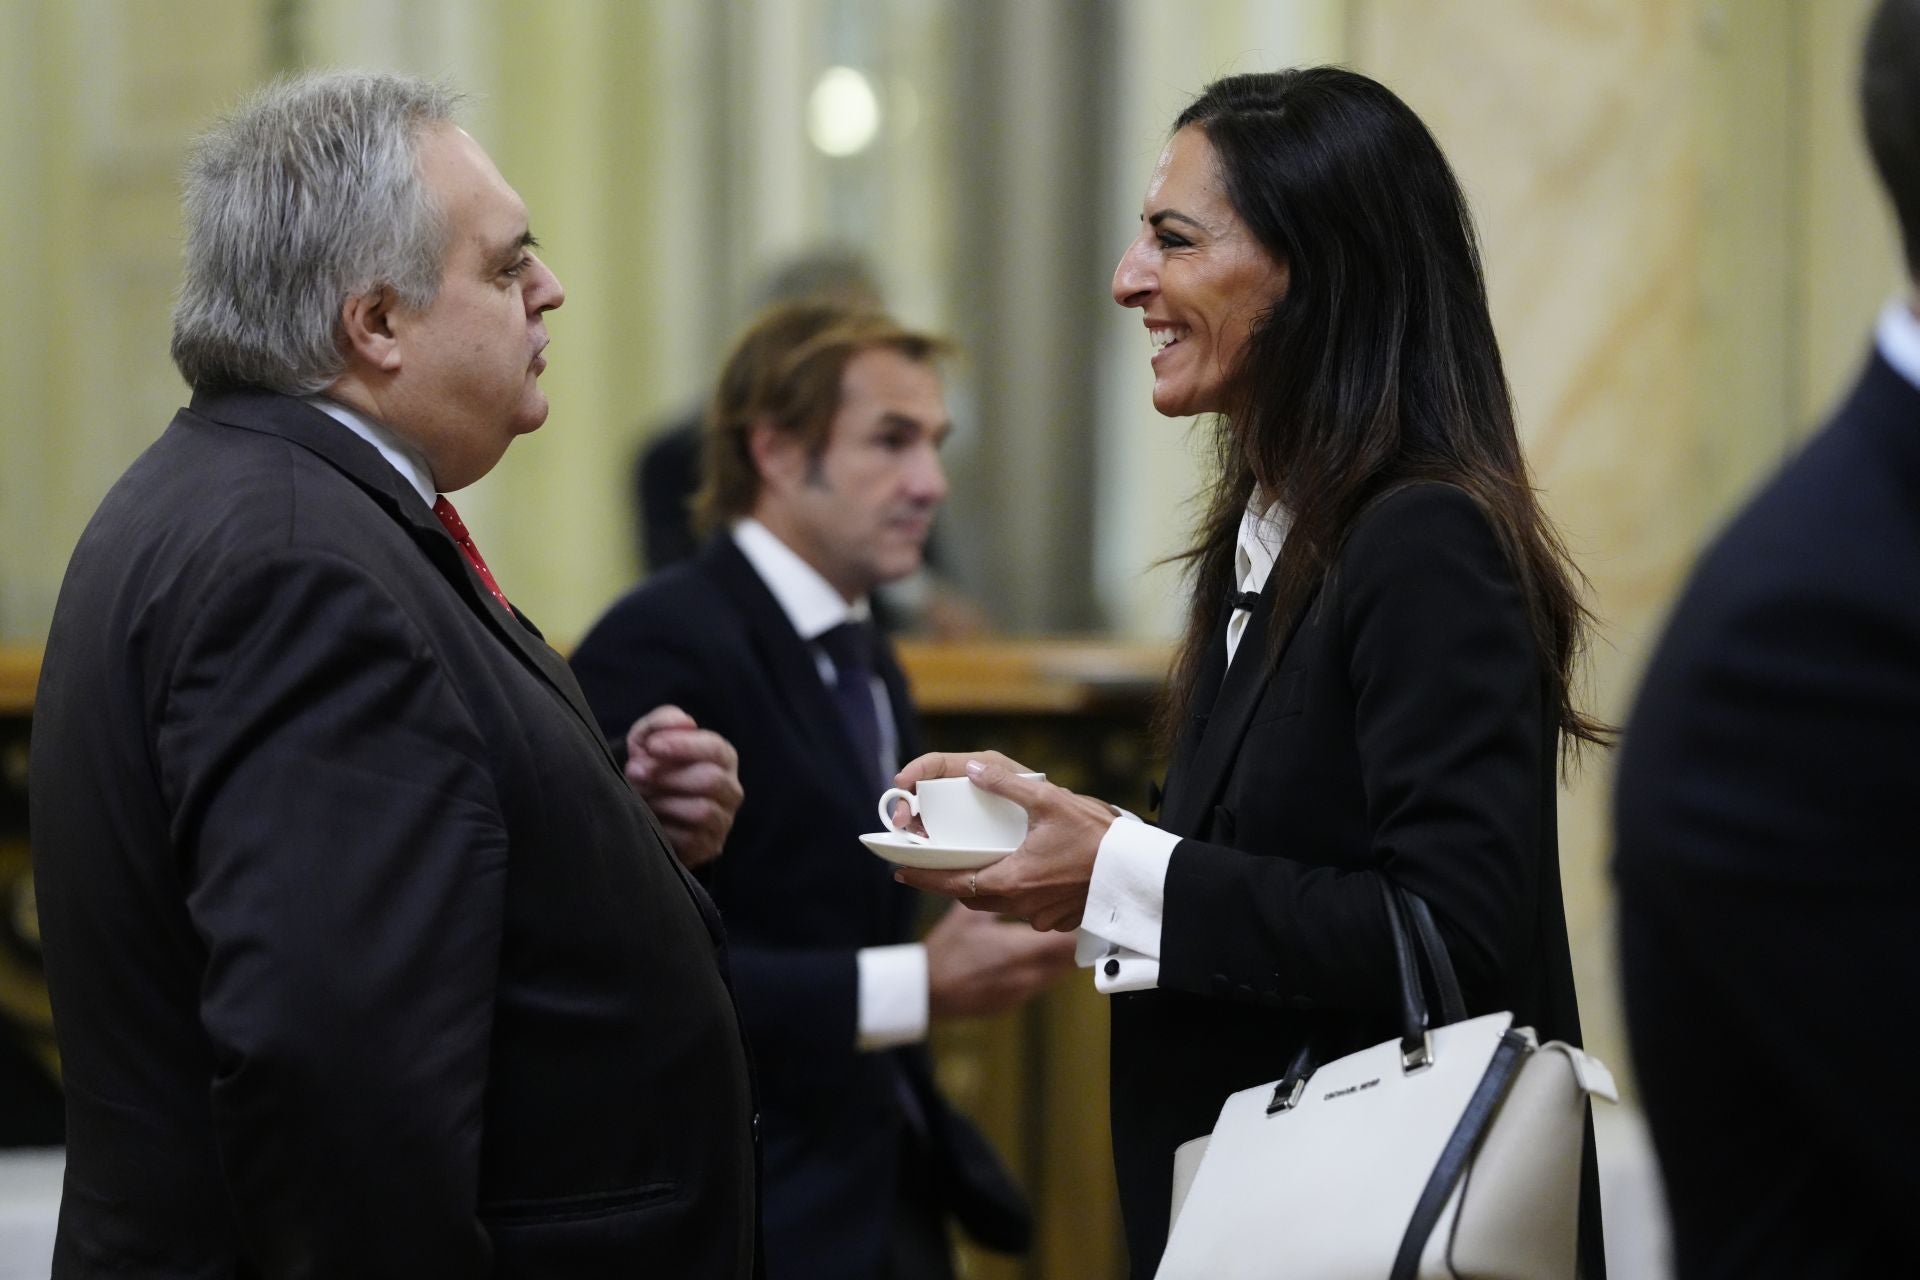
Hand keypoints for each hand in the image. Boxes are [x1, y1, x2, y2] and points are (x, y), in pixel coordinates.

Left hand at [624, 705, 741, 869]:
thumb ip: (662, 722)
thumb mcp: (649, 739)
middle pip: (711, 780)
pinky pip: (689, 839)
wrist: (643, 809)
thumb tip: (685, 722)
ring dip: (664, 802)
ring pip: (702, 811)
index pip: (715, 749)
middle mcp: (730, 789)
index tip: (652, 746)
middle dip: (669, 776)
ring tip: (641, 797)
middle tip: (635, 773)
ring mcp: (723, 821)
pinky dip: (663, 829)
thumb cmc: (652, 768)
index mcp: (722, 758)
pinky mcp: (709, 847)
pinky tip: (650, 820)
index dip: (684, 746)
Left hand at [893, 756, 1117, 931]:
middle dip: (953, 882)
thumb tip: (975, 770)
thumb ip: (1008, 786)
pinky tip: (1030, 874)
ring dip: (989, 887)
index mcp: (1011, 880)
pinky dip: (1021, 893)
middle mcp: (1022, 904)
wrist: (1139, 874)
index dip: (924, 877)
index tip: (901, 872)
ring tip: (983, 864)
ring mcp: (1042, 916)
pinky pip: (1029, 909)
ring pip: (1002, 904)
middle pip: (974, 897)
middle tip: (936, 866)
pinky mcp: (1060, 920)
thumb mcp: (1050, 802)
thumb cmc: (1098, 840)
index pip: (953, 882)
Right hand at [924, 901, 1077, 1020]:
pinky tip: (1027, 961)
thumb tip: (1004, 878)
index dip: (1074, 928)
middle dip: (1068, 943)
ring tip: (1047, 941)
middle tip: (1065, 925)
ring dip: (1056, 959)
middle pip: (1067, 960)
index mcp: (1019, 949)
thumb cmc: (946, 952)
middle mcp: (1026, 974)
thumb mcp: (967, 916)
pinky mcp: (1013, 1003)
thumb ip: (991, 898)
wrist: (927, 991)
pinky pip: (1039, 985)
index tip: (1072, 914)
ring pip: (1056, 974)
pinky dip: (1040, 972)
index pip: (1066, 942)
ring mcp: (1022, 992)